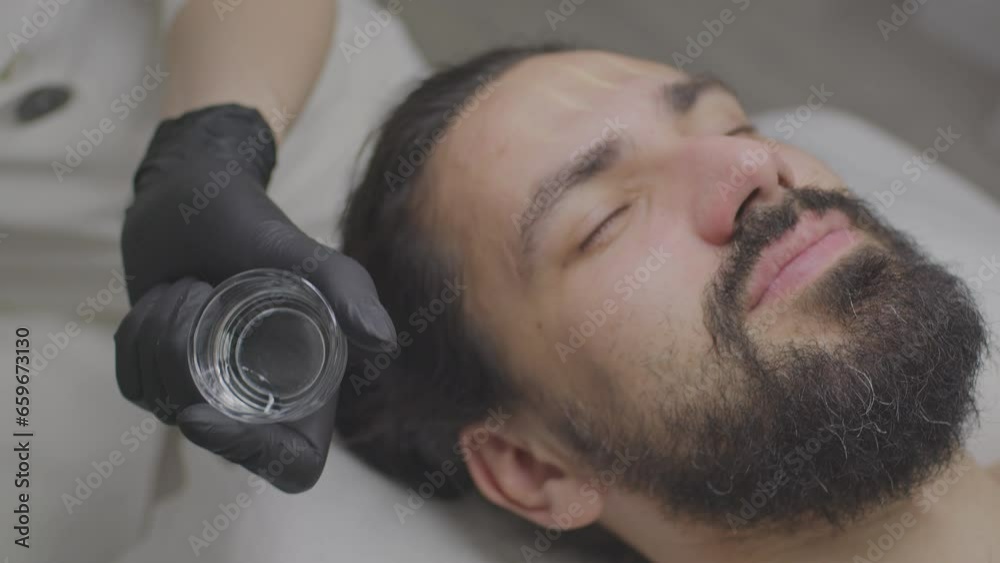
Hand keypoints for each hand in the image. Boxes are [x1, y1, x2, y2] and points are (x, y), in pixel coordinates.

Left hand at [115, 104, 395, 491]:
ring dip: (159, 333)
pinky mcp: (162, 376)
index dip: (249, 456)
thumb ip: (346, 291)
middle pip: (211, 431)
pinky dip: (135, 336)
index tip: (199, 415)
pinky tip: (164, 299)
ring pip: (163, 404)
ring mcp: (209, 391)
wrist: (191, 196)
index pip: (291, 466)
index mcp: (308, 385)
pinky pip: (133, 384)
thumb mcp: (300, 253)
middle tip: (192, 293)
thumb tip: (381, 343)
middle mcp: (261, 398)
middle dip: (184, 361)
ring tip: (188, 285)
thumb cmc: (251, 224)